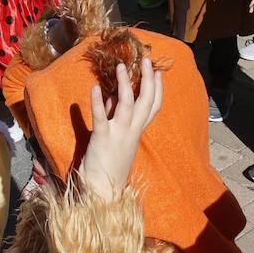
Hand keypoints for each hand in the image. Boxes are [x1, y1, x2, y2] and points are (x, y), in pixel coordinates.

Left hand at [76, 56, 163, 200]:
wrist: (102, 192)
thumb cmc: (108, 166)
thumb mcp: (116, 139)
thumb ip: (115, 117)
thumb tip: (111, 96)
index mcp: (137, 133)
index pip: (153, 107)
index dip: (157, 89)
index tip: (157, 72)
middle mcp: (132, 132)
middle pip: (146, 102)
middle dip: (148, 80)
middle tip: (146, 60)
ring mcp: (118, 135)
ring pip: (126, 105)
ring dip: (124, 84)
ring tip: (120, 67)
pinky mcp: (102, 139)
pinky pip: (101, 118)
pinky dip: (98, 103)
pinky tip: (95, 88)